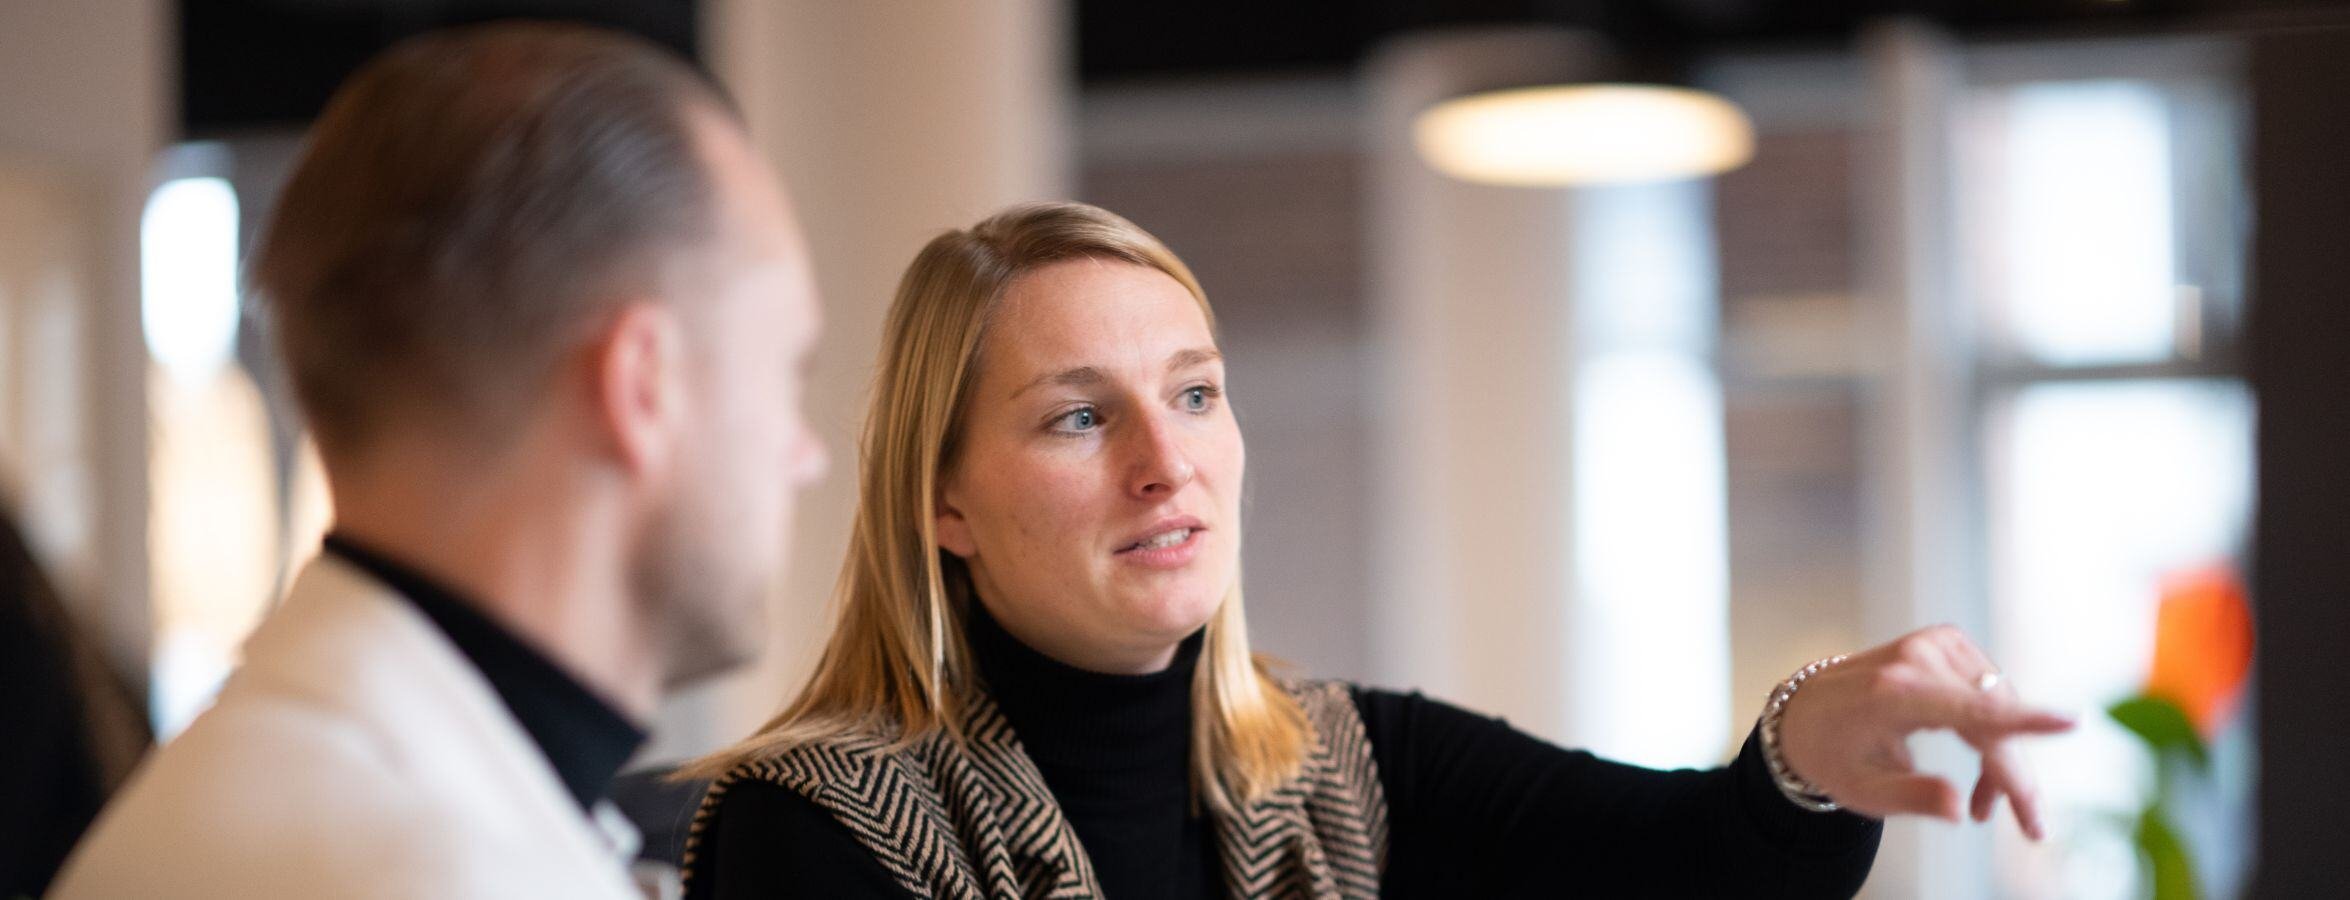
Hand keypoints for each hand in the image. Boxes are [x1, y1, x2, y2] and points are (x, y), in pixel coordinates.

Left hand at [1775, 625, 2074, 838]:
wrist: (1804, 713)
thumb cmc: (1832, 755)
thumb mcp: (1861, 791)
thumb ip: (1912, 797)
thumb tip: (1960, 809)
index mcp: (1892, 693)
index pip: (1968, 709)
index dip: (2021, 722)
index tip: (2070, 723)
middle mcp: (1916, 659)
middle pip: (1993, 721)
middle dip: (2015, 777)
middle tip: (2033, 828)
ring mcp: (1934, 644)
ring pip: (2000, 709)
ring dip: (2000, 760)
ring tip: (1982, 806)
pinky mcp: (1947, 642)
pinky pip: (1992, 694)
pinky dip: (1993, 732)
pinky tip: (1981, 767)